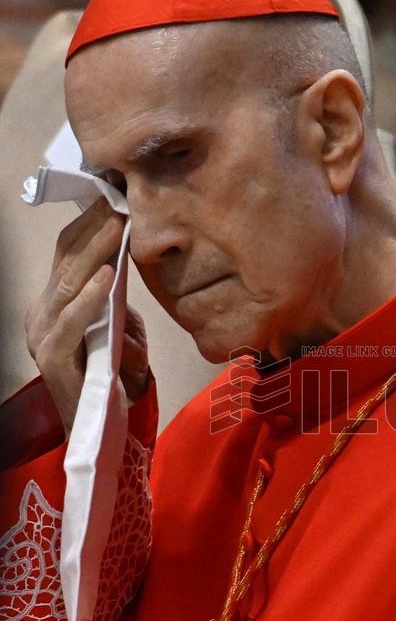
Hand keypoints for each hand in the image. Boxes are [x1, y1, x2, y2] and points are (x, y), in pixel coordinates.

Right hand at [25, 199, 148, 436]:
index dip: (90, 221)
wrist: (98, 428)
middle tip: (121, 196)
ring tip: (119, 222)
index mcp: (52, 302)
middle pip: (66, 260)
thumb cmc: (111, 375)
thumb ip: (117, 295)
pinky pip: (71, 323)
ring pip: (67, 283)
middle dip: (95, 226)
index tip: (117, 192)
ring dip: (96, 250)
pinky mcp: (51, 359)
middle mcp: (41, 313)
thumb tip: (129, 256)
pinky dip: (89, 298)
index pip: (66, 252)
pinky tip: (107, 276)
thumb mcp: (118, 326)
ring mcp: (41, 335)